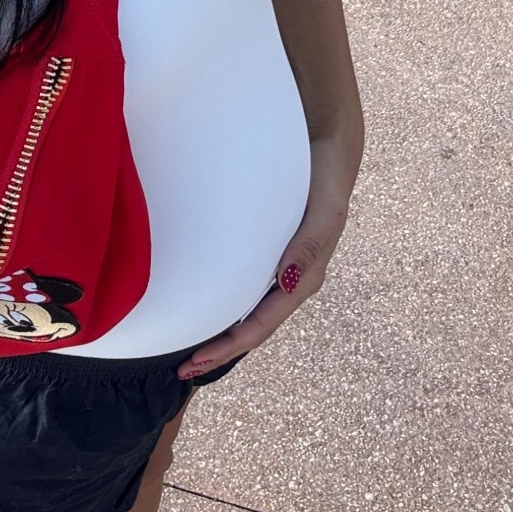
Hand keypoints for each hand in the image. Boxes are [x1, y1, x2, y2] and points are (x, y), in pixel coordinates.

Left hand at [175, 137, 355, 382]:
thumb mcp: (324, 211)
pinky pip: (249, 288)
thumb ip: (309, 246)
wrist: (329, 143)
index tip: (195, 362)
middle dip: (221, 349)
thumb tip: (287, 284)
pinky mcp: (274, 252)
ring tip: (191, 347)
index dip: (228, 348)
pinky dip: (229, 305)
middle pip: (253, 327)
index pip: (260, 326)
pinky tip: (211, 306)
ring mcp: (282, 268)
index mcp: (304, 279)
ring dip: (224, 332)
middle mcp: (291, 280)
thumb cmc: (325, 177)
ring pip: (251, 311)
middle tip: (182, 367)